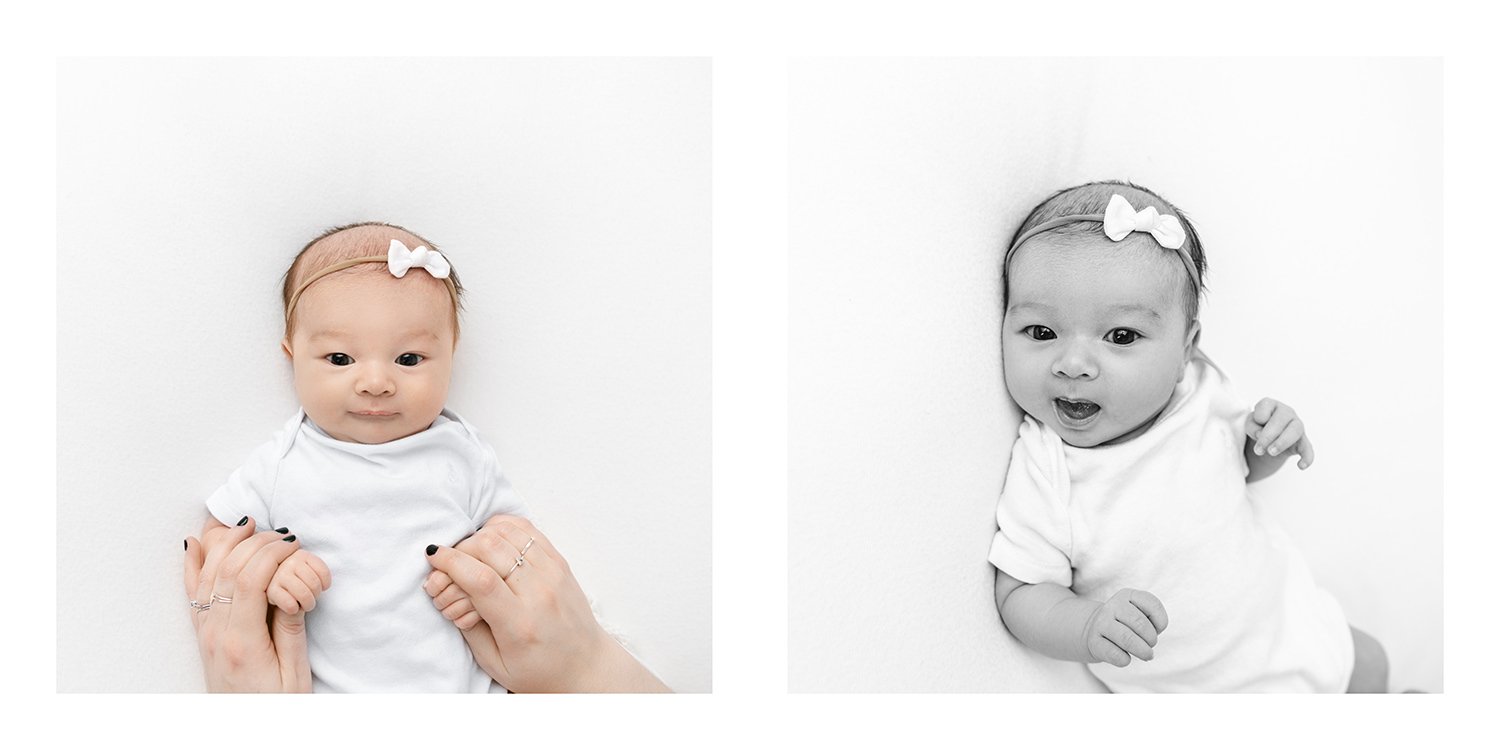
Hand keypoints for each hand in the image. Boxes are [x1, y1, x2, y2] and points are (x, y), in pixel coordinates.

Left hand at [183, 516, 313, 691]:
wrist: (244, 730)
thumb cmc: (276, 705)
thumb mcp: (294, 671)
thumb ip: (290, 628)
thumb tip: (289, 589)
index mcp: (242, 642)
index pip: (250, 579)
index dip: (272, 553)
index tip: (294, 543)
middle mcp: (216, 633)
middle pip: (228, 570)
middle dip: (255, 542)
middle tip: (281, 533)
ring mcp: (205, 632)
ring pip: (208, 574)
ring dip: (227, 544)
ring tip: (248, 525)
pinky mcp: (203, 633)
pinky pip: (193, 591)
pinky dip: (193, 564)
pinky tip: (194, 543)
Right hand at [268, 549, 332, 615]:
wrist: (277, 606)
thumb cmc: (298, 588)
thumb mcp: (309, 575)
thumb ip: (315, 570)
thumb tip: (320, 570)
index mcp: (300, 554)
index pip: (323, 572)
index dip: (325, 584)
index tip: (321, 588)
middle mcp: (288, 561)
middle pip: (314, 583)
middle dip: (315, 595)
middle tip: (310, 599)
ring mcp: (277, 575)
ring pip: (303, 593)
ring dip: (307, 604)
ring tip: (304, 605)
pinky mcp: (269, 590)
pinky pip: (290, 603)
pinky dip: (294, 609)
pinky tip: (292, 608)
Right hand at [424, 515, 669, 692]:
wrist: (585, 665)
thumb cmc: (539, 670)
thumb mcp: (495, 664)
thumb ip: (468, 627)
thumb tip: (446, 587)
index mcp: (520, 623)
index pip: (481, 579)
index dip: (451, 562)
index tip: (433, 557)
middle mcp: (539, 592)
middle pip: (491, 548)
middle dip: (461, 548)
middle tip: (449, 561)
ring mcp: (553, 572)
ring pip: (508, 532)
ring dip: (480, 536)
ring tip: (469, 554)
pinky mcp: (559, 561)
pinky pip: (527, 529)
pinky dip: (502, 527)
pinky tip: (491, 540)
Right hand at [1082, 588, 1168, 667]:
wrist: (1094, 629)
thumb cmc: (1125, 624)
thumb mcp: (1140, 615)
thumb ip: (1151, 624)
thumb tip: (1148, 648)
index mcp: (1127, 595)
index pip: (1153, 605)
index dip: (1161, 622)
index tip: (1157, 629)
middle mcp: (1113, 605)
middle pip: (1140, 623)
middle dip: (1151, 639)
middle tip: (1150, 645)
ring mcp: (1101, 622)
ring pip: (1127, 639)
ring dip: (1142, 651)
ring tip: (1146, 655)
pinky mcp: (1094, 641)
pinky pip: (1115, 654)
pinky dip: (1125, 660)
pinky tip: (1125, 658)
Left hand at [1247, 397, 1315, 469]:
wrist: (1267, 440)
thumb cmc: (1257, 427)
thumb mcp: (1249, 425)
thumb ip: (1252, 426)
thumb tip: (1261, 434)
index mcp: (1271, 405)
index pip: (1266, 405)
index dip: (1259, 417)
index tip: (1256, 425)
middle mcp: (1286, 412)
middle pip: (1280, 420)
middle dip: (1267, 436)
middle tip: (1258, 450)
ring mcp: (1296, 426)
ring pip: (1295, 430)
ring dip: (1282, 442)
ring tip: (1271, 452)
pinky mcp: (1302, 441)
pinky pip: (1308, 448)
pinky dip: (1307, 457)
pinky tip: (1301, 466)